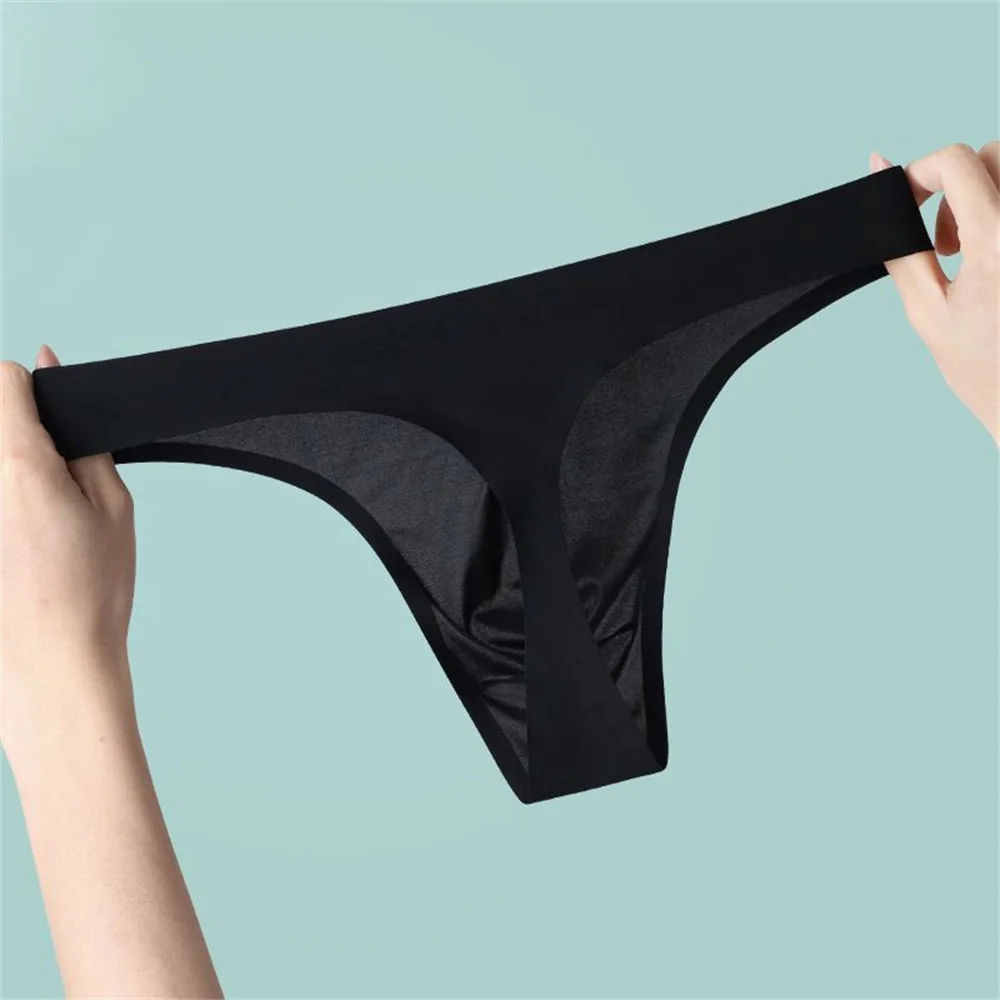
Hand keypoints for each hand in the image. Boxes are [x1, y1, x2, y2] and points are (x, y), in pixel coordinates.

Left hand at [0, 345, 136, 756]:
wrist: (53, 662)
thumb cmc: (91, 590)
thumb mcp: (114, 507)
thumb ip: (82, 442)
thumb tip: (53, 380)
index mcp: (19, 464)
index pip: (3, 381)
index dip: (32, 387)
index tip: (50, 409)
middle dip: (22, 436)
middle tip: (54, 482)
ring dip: (14, 476)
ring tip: (38, 526)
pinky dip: (11, 509)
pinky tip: (21, 549)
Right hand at [870, 143, 999, 444]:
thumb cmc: (986, 371)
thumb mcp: (928, 313)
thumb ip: (901, 247)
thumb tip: (881, 182)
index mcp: (998, 243)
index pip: (957, 161)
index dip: (921, 173)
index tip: (909, 208)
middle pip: (994, 153)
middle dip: (957, 184)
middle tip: (945, 242)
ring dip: (985, 195)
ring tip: (974, 251)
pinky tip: (994, 260)